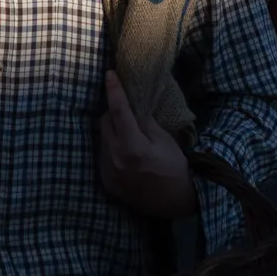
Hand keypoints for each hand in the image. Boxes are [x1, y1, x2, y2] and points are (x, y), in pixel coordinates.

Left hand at [97, 70, 197, 218]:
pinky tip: (123, 150)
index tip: (109, 74)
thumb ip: (145, 121)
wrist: (174, 201)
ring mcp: (108, 172)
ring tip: (126, 131)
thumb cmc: (174, 167)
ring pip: (102, 139)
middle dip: (112, 111)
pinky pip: (102, 155)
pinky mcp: (106, 182)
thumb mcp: (165, 140)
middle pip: (105, 122)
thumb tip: (132, 103)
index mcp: (133, 146)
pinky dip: (110, 147)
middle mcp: (115, 159)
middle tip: (125, 108)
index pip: (119, 111)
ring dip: (111, 130)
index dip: (113, 90)